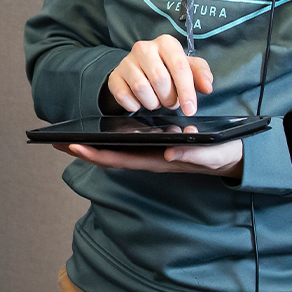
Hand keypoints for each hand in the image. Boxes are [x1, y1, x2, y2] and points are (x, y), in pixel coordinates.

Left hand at [53, 138, 242, 177]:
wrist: (235, 155)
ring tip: (67, 136)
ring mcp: (151, 152)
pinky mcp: (155, 144)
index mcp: (159, 161)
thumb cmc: (223, 154)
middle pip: (110, 156)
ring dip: (92, 143)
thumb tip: (168, 153)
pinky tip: (97, 130)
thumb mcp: (212, 154)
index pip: (122, 159)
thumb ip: (193, 154)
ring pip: (115, 149)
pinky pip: (126, 143)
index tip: (74, 146)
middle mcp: (150, 158)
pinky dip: (108, 138)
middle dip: (84, 149)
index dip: (97, 154)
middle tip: (55, 141)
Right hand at [107, 35, 212, 114]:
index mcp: (166, 43)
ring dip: (153, 102)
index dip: (186, 91)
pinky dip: (135, 105)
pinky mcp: (115, 75)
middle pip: (160, 79)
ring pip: (141, 88)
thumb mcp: (189, 67)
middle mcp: (144, 48)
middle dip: (169, 98)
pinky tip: (140, 102)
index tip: (190, 109)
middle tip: (171, 102)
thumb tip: (206, 86)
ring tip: (157, 101)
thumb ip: (201, 75)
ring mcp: (127, 61)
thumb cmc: (168, 68)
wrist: (140, 68)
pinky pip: (124, 96)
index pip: (179, 66)